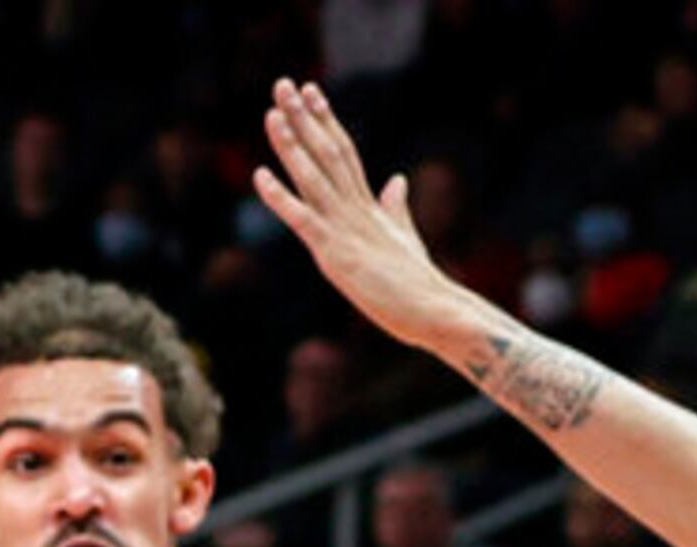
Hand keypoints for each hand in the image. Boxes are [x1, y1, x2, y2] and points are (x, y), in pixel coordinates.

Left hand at [254, 78, 469, 348]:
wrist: (436, 310)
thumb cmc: (419, 283)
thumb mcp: (405, 237)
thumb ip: (396, 207)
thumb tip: (396, 180)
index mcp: (370, 206)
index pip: (344, 152)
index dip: (325, 120)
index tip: (310, 91)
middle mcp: (356, 209)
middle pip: (327, 153)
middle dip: (304, 118)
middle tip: (283, 85)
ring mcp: (345, 229)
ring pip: (314, 178)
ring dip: (291, 145)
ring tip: (273, 114)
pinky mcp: (335, 254)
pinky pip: (302, 220)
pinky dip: (280, 197)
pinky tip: (260, 175)